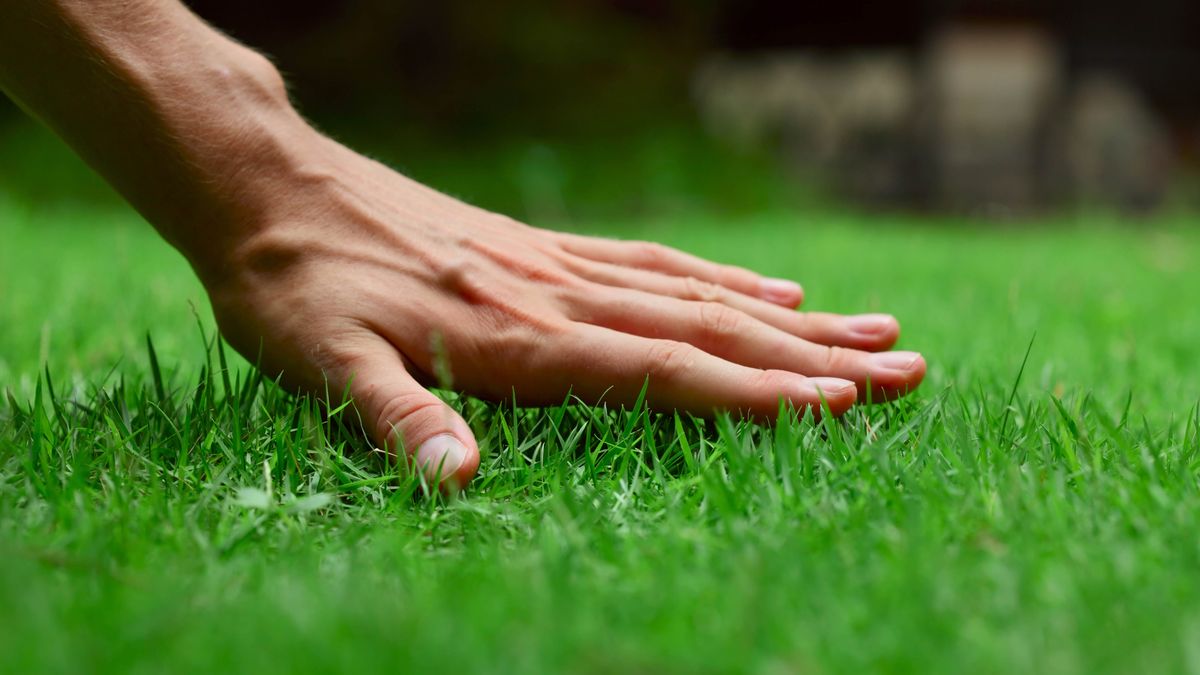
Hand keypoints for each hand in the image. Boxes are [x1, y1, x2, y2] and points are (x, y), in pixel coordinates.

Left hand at [204, 135, 925, 488]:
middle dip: (812, 360)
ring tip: (874, 330)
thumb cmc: (294, 287)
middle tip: (909, 372)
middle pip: (708, 329)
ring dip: (791, 320)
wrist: (271, 186)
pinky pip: (653, 262)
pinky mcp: (543, 248)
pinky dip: (722, 281)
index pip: (661, 369)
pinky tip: (767, 291)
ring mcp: (558, 265)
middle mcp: (557, 294)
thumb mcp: (322, 364)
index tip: (844, 408)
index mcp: (518, 336)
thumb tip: (459, 483)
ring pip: (698, 292)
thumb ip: (398, 420)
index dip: (754, 393)